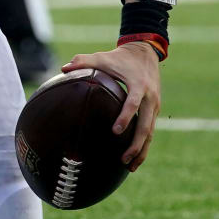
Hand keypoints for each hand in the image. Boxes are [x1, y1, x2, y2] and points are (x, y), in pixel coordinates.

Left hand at [62, 40, 160, 169]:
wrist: (145, 51)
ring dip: (141, 150)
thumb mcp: (103, 57)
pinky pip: (150, 130)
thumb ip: (83, 61)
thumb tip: (63, 68)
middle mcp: (150, 97)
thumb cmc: (120, 57)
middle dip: (136, 144)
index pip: (133, 104)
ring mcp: (154, 105)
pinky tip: (134, 159)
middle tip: (123, 159)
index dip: (125, 117)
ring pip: (150, 132)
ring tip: (129, 167)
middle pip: (146, 125)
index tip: (115, 131)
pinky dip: (144, 145)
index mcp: (138, 85)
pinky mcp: (154, 110)